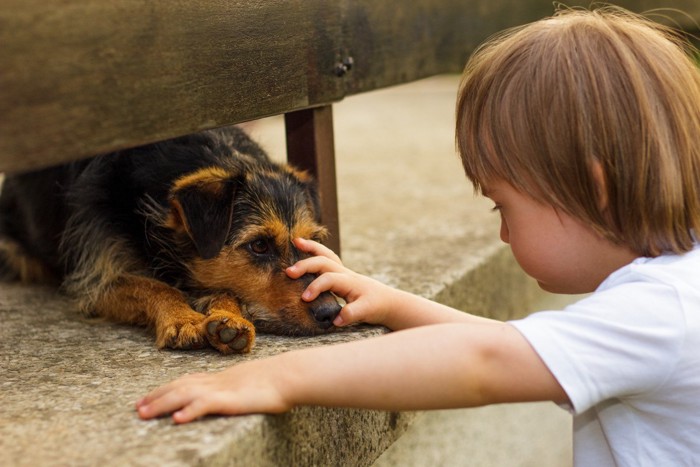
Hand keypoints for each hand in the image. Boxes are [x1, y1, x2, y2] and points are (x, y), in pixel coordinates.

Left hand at [135, 360, 289, 422]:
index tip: (149, 398)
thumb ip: (236, 391)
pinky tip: (178, 418)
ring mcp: (222, 389)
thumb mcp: (249, 386)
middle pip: (180, 386)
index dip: (166, 389)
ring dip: (163, 404)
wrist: (290, 374)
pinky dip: (190, 410)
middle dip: (157, 397)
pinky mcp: (231, 399)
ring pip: (185, 394)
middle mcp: (216, 381)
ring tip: (144, 414)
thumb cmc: (276, 381)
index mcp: (220, 378)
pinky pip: (206, 404)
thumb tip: (229, 398)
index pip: (187, 381)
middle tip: (137, 408)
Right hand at [285, 238, 397, 326]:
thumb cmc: (376, 305)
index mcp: (349, 281)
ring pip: (326, 255)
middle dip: (306, 265)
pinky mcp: (340, 274)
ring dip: (311, 248)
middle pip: (324, 262)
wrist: (387, 301)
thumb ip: (352, 314)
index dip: (316, 287)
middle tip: (289, 272)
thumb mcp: (367, 312)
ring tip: (295, 241)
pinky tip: (304, 249)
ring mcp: (342, 271)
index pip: (329, 279)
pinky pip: (326, 259)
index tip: (304, 299)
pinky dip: (315, 252)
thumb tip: (336, 320)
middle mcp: (345, 273)